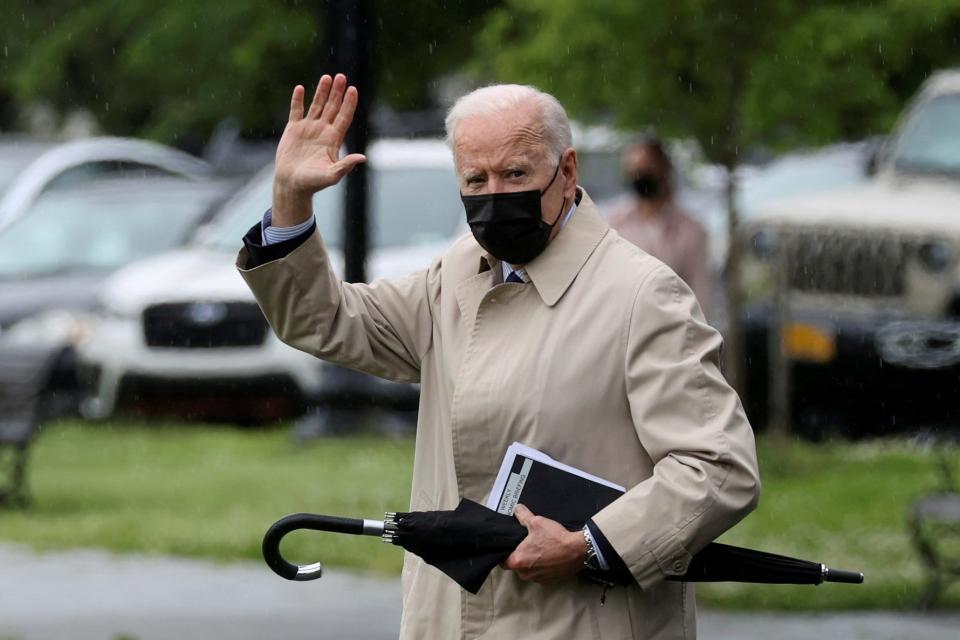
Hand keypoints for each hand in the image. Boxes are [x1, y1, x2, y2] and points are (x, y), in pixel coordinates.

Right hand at [272, 73, 366, 225]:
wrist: (292, 185)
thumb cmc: (314, 183)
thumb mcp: (332, 175)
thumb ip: (346, 165)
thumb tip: (363, 157)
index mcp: (333, 139)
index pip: (344, 117)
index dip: (349, 104)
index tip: (353, 90)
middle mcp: (323, 131)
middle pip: (333, 107)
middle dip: (337, 92)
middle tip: (341, 77)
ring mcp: (308, 128)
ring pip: (317, 105)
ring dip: (322, 92)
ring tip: (327, 77)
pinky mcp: (293, 129)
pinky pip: (296, 110)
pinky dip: (298, 100)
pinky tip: (301, 88)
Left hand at [503, 504, 586, 582]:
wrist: (578, 551)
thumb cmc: (554, 537)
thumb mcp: (537, 522)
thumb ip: (523, 516)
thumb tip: (517, 508)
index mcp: (518, 561)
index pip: (503, 562)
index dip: (505, 553)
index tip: (510, 546)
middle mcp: (525, 574)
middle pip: (516, 566)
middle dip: (520, 557)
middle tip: (526, 545)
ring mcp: (538, 579)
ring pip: (528, 571)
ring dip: (531, 563)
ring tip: (539, 550)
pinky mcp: (549, 581)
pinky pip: (540, 574)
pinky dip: (542, 567)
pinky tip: (548, 557)